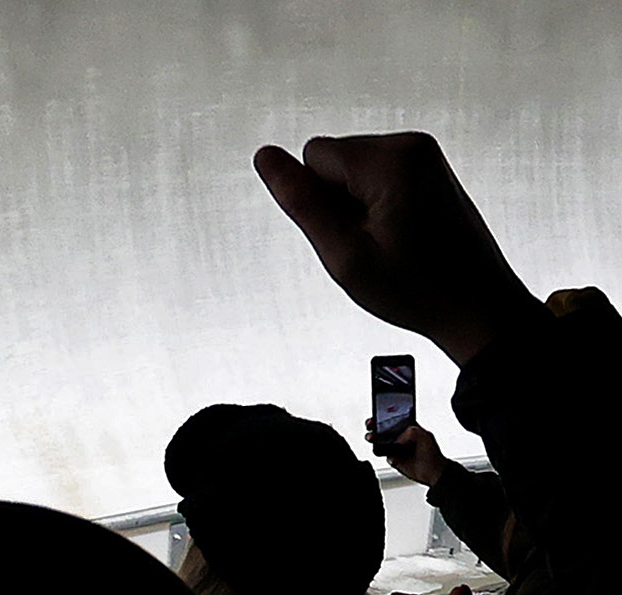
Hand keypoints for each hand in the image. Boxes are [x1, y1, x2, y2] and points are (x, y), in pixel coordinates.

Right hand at [253, 133, 541, 365]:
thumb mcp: (343, 254)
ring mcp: (424, 153)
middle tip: (370, 243)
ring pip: (350, 169)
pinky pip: (374, 175)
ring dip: (356, 205)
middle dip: (337, 200)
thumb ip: (300, 201)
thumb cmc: (414, 287)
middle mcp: (410, 144)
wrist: (476, 304)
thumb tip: (265, 156)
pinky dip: (376, 203)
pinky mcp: (429, 165)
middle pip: (332, 158)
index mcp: (389, 161)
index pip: (311, 155)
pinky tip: (400, 233)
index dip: (317, 201)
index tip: (351, 234)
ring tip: (388, 241)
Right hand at [365, 420, 448, 486]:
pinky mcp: (392, 458)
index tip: (377, 415)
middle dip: (374, 426)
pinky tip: (389, 453)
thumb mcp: (424, 436)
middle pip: (383, 429)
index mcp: (409, 428)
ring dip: (374, 439)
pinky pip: (382, 454)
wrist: (431, 472)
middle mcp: (401, 437)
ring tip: (372, 438)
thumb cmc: (432, 453)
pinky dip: (382, 453)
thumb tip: (397, 438)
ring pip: (380, 441)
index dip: (385, 416)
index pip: (394, 419)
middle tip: (371, 425)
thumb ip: (411, 432)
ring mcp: (395, 448)